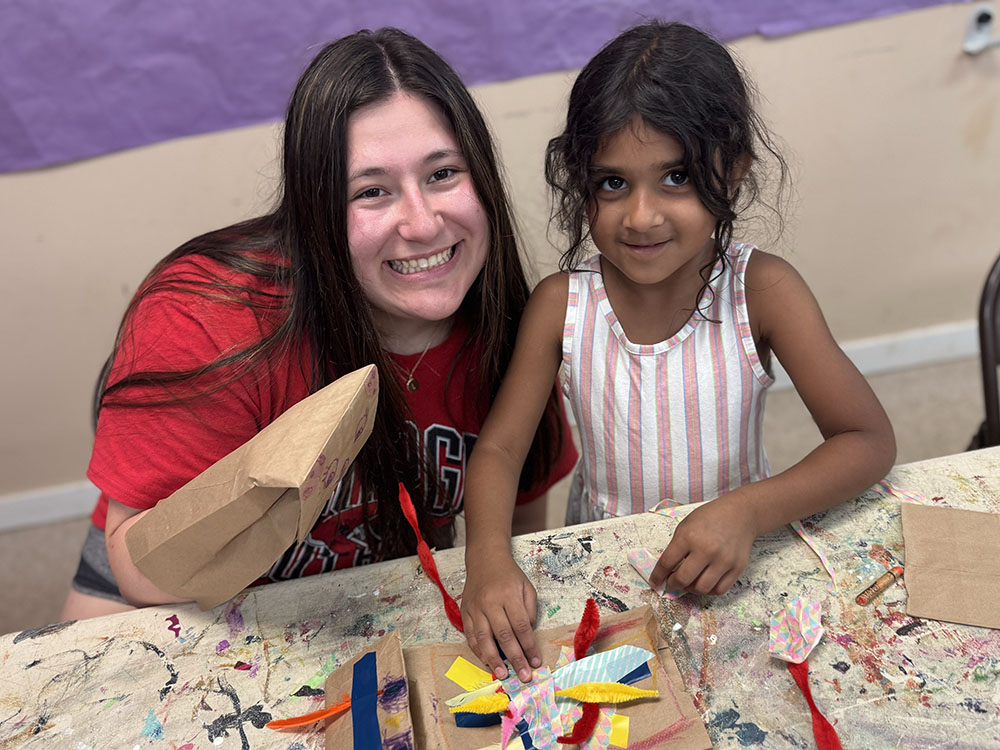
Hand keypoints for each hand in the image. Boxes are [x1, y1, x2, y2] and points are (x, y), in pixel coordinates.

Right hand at [461, 550, 540, 681]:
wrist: (485, 559)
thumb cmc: (509, 576)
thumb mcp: (527, 587)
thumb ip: (529, 610)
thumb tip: (527, 635)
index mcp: (509, 595)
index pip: (521, 626)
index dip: (529, 646)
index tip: (536, 662)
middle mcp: (491, 602)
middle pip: (504, 635)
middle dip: (515, 658)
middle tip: (523, 676)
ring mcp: (475, 608)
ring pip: (484, 638)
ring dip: (494, 659)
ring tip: (503, 674)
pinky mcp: (465, 611)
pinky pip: (470, 635)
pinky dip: (478, 650)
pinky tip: (486, 661)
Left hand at [648, 494, 757, 594]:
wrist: (740, 514)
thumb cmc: (710, 518)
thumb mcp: (686, 525)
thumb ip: (677, 546)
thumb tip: (667, 569)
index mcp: (689, 536)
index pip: (667, 562)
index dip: (658, 575)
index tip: (655, 582)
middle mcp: (706, 550)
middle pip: (683, 579)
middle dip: (673, 584)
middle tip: (672, 583)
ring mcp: (723, 560)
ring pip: (702, 589)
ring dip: (691, 589)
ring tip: (689, 582)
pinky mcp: (737, 568)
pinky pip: (719, 590)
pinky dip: (709, 590)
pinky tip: (704, 582)